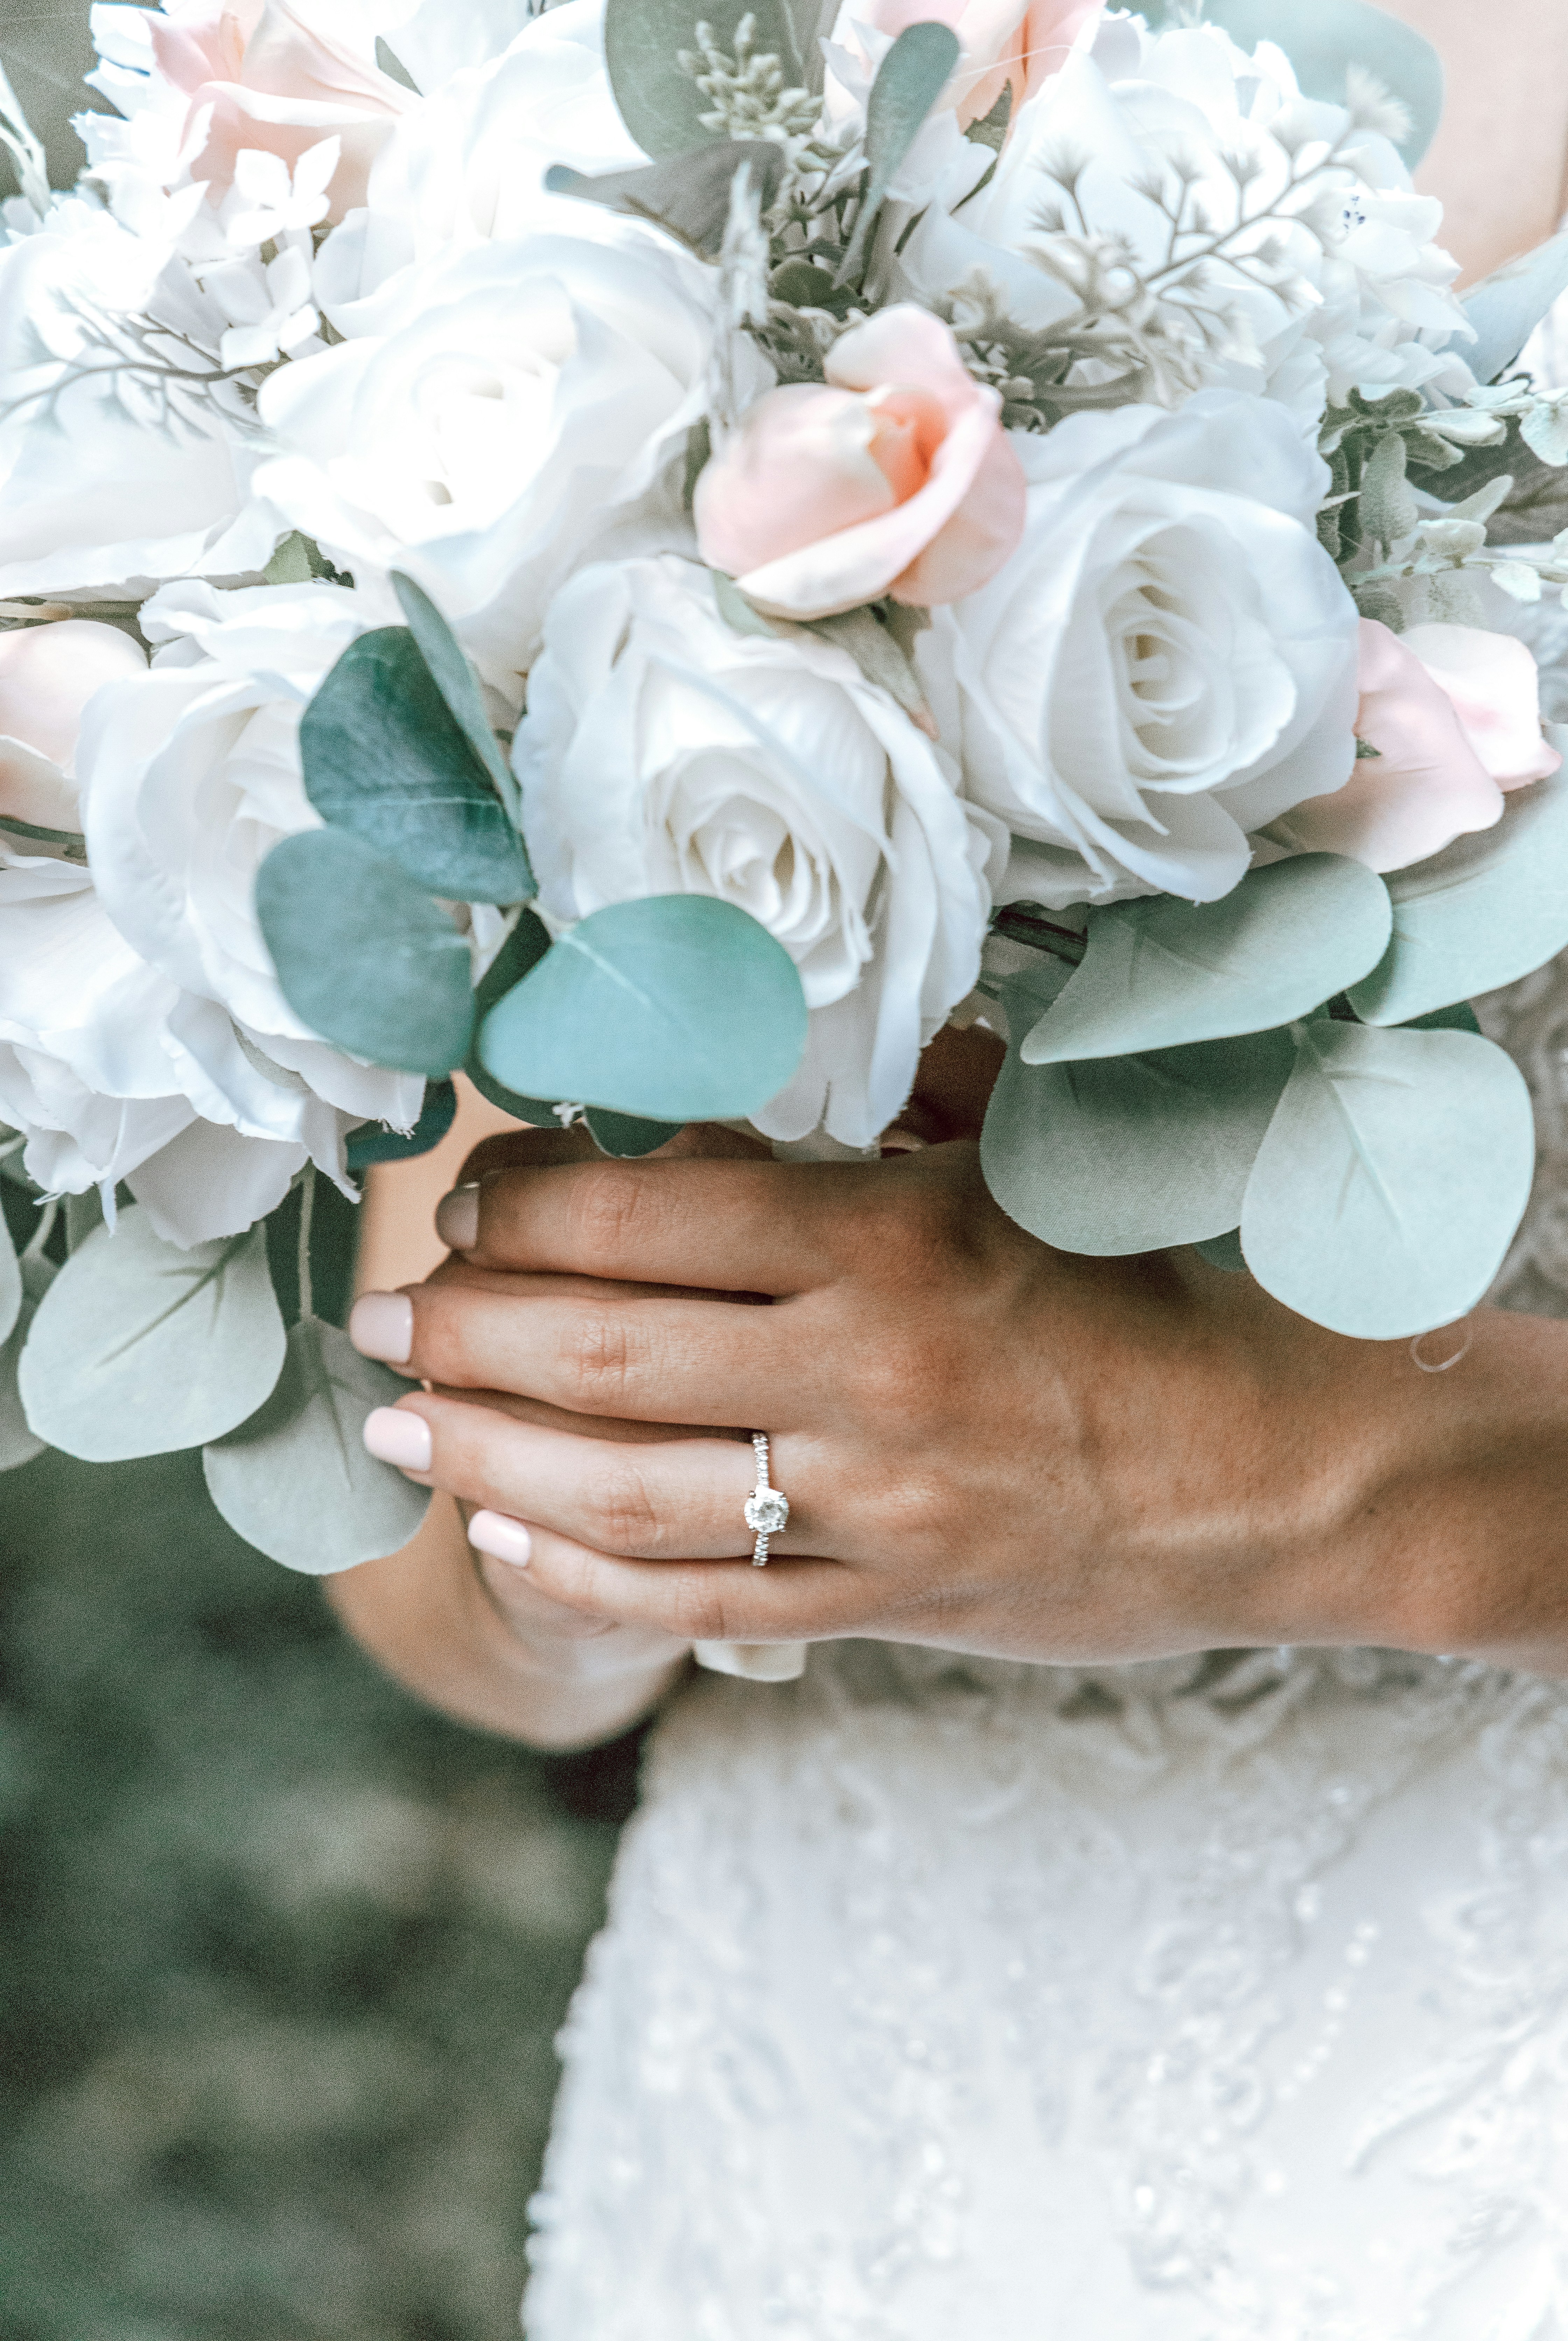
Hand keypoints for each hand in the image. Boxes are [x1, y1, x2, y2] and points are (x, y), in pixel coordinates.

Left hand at [349, 1133, 1567, 1669]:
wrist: (1286, 1465)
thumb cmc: (1152, 1291)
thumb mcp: (1027, 1171)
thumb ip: (886, 1118)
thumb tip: (733, 1096)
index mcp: (891, 1240)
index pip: (640, 1214)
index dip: (518, 1206)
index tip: (469, 1200)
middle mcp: (864, 1373)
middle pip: (598, 1354)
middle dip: (457, 1334)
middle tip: (383, 1321)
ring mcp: (875, 1505)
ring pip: (617, 1494)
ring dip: (479, 1461)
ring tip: (394, 1433)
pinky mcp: (891, 1605)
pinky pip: (698, 1601)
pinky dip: (580, 1573)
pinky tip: (502, 1541)